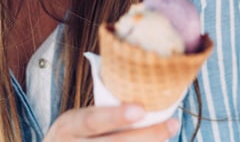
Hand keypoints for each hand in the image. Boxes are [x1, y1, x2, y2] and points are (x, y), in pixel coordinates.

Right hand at [44, 104, 179, 140]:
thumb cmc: (76, 135)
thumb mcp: (78, 121)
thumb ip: (103, 115)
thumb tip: (147, 103)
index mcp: (68, 127)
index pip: (91, 120)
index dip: (115, 116)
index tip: (141, 110)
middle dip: (147, 135)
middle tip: (172, 124)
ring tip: (169, 134)